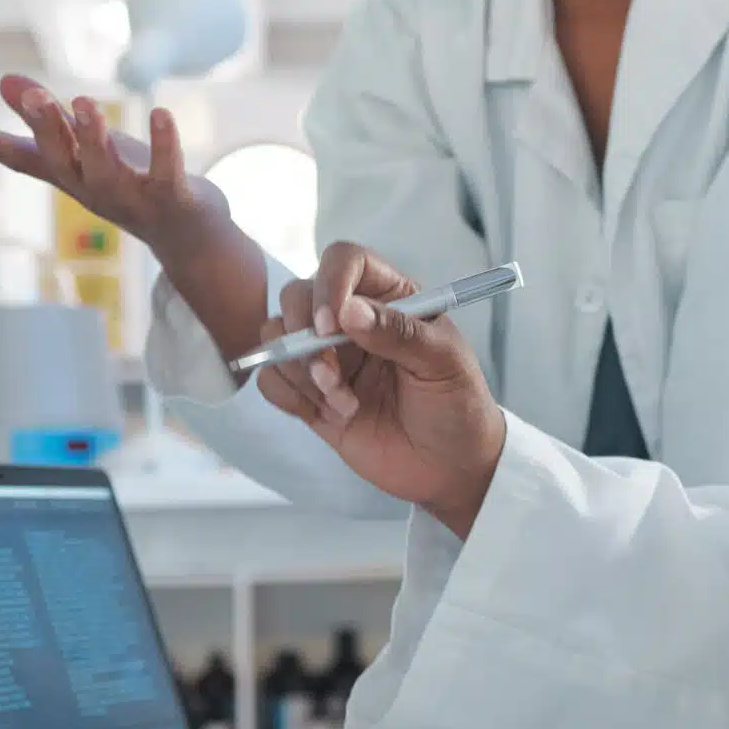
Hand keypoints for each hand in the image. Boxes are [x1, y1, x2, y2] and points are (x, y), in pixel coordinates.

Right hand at [0, 74, 228, 247]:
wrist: (189, 237)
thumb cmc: (132, 186)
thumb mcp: (88, 149)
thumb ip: (49, 119)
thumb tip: (3, 80)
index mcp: (73, 177)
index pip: (27, 162)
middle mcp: (95, 191)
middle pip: (64, 163)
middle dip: (49, 130)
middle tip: (37, 95)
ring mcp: (133, 199)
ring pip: (107, 173)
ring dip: (94, 139)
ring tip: (85, 102)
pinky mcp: (173, 199)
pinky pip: (167, 174)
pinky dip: (166, 146)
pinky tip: (161, 112)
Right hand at [252, 242, 507, 536]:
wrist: (450, 467)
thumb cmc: (457, 405)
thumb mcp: (443, 363)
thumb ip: (399, 332)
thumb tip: (350, 310)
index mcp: (390, 296)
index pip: (344, 261)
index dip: (330, 284)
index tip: (331, 323)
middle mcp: (352, 319)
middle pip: (297, 295)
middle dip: (304, 335)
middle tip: (332, 374)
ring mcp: (329, 356)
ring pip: (277, 337)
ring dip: (301, 372)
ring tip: (345, 403)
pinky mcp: (311, 394)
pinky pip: (272, 380)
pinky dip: (288, 396)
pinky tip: (328, 414)